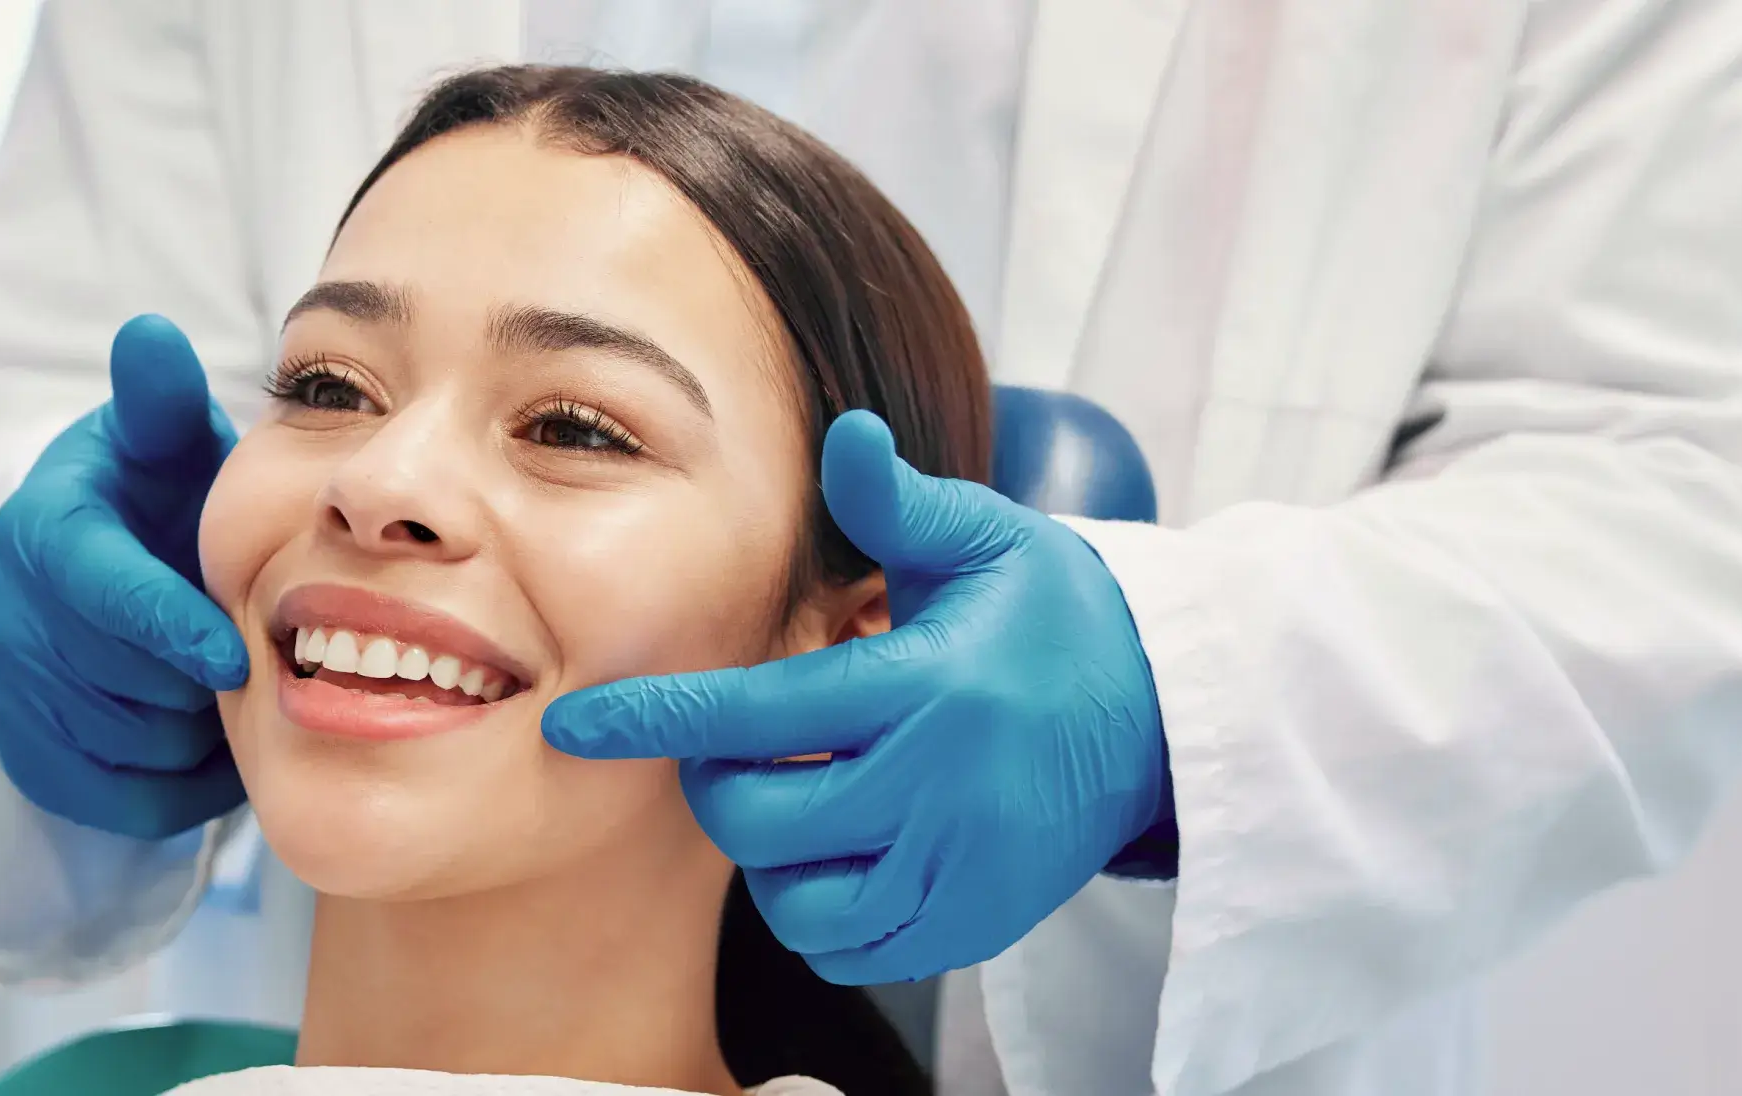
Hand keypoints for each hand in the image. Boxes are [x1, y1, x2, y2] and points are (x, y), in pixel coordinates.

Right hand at [0, 314, 247, 838]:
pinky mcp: (28, 755)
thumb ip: (162, 401)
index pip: (100, 593)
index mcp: (43, 532)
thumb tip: (150, 334)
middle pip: (122, 681)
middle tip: (251, 658)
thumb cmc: (154, 499)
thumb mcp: (161, 444)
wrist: (101, 573)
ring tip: (226, 690)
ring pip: (127, 746)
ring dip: (194, 731)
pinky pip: (119, 799)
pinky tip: (205, 737)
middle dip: (196, 679)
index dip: (169, 629)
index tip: (235, 657)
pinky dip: (178, 784)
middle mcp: (10, 614)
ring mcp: (12, 691)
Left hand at [541, 411, 1172, 984]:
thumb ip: (897, 503)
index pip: (756, 715)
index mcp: (925, 687)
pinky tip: (839, 851)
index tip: (575, 724)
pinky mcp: (974, 923)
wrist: (1166, 717)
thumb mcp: (987, 541)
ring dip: (769, 853)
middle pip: (759, 818)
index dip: (654, 721)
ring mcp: (958, 869)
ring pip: (796, 899)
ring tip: (800, 796)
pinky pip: (852, 947)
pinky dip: (820, 910)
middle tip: (742, 747)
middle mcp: (938, 789)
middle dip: (718, 783)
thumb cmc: (1055, 617)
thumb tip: (844, 433)